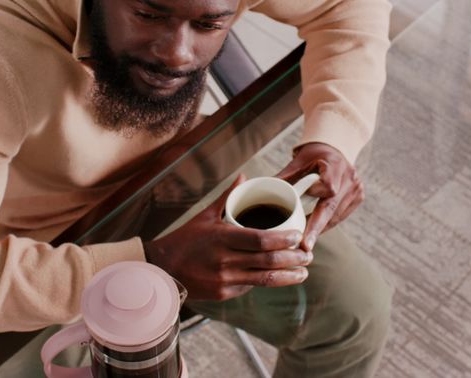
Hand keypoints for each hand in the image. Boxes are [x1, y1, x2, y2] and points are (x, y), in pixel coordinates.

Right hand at [143, 175, 312, 300]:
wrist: (162, 269)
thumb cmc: (185, 240)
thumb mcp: (205, 216)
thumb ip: (227, 197)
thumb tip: (244, 177)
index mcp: (222, 237)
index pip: (260, 239)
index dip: (283, 239)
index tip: (298, 236)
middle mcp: (225, 260)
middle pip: (268, 261)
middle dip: (293, 259)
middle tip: (308, 255)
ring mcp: (225, 279)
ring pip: (264, 279)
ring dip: (288, 276)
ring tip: (304, 272)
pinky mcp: (224, 294)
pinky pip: (251, 287)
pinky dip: (266, 281)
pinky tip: (280, 277)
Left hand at [276, 142, 363, 251]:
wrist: (336, 149)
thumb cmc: (314, 155)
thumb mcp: (298, 161)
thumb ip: (285, 177)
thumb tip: (261, 191)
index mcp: (335, 165)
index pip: (328, 188)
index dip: (315, 202)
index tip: (301, 213)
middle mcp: (349, 178)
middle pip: (331, 207)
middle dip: (316, 228)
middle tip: (304, 246)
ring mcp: (356, 189)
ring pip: (335, 216)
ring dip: (319, 228)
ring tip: (303, 242)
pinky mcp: (358, 198)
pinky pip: (339, 216)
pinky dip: (326, 224)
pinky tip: (314, 231)